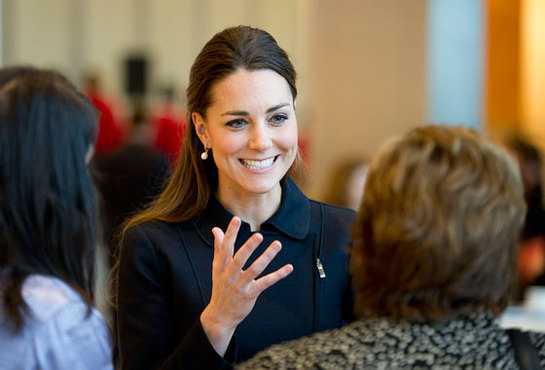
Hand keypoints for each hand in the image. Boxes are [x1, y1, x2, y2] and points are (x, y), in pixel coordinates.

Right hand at [200, 216, 293, 355]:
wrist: (220, 316)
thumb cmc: (220, 288)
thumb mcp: (217, 268)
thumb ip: (218, 248)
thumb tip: (216, 229)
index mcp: (220, 267)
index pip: (225, 248)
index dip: (230, 233)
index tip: (235, 219)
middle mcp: (229, 275)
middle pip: (239, 259)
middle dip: (248, 247)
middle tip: (258, 235)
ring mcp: (241, 285)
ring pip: (255, 269)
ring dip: (267, 257)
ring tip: (277, 245)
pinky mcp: (250, 294)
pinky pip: (266, 282)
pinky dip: (278, 275)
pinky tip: (289, 268)